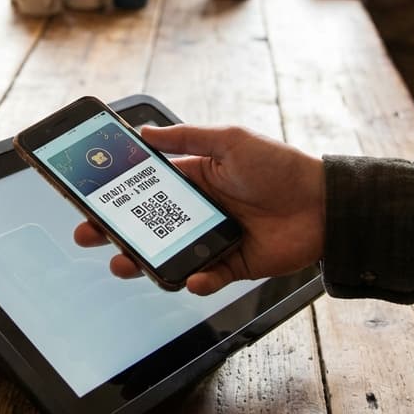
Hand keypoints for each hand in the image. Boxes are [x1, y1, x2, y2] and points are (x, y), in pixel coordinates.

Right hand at [73, 123, 326, 295]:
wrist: (325, 204)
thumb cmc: (279, 166)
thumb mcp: (229, 141)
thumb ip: (186, 137)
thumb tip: (144, 131)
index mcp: (195, 178)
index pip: (146, 187)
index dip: (117, 192)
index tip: (89, 196)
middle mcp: (199, 210)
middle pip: (148, 224)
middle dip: (114, 230)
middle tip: (88, 234)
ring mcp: (213, 239)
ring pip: (168, 254)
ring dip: (143, 261)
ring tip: (124, 263)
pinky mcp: (233, 266)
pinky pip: (205, 277)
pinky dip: (195, 281)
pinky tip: (189, 278)